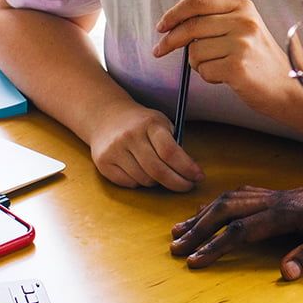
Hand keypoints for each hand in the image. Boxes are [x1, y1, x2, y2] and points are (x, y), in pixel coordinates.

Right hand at [88, 101, 205, 191]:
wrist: (106, 116)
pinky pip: (129, 184)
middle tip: (187, 185)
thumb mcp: (160, 123)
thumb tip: (190, 170)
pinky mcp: (103, 163)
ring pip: (144, 180)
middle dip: (177, 183)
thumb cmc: (141, 123)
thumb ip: (174, 143)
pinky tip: (140, 171)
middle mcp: (130, 136)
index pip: (170, 152)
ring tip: (158, 172)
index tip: (198, 177)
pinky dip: (139, 183)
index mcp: (149, 124)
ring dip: (156, 182)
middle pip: (158, 171)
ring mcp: (114, 150)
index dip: (187, 168)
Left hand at [153, 0, 289, 110]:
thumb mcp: (245, 29)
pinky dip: (208, 77)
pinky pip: (204, 70)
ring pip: (194, 51)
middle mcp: (244, 21)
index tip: (161, 26)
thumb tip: (175, 25)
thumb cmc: (260, 61)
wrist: (288, 88)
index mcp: (243, 7)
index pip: (198, 1)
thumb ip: (217, 21)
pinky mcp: (237, 67)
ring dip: (197, 64)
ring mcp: (242, 44)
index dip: (174, 13)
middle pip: (191, 26)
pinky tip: (226, 78)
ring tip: (218, 67)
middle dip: (170, 40)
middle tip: (159, 51)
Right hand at [170, 180, 302, 280]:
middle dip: (198, 229)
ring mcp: (277, 196)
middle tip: (175, 248)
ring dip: (203, 214)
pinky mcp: (280, 196)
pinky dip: (219, 204)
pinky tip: (209, 210)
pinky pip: (241, 196)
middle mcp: (277, 201)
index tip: (194, 260)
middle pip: (226, 209)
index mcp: (289, 213)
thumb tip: (286, 270)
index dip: (216, 245)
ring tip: (179, 230)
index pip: (242, 230)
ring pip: (230, 199)